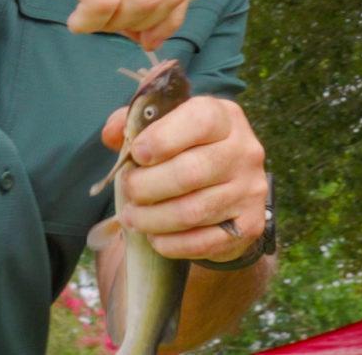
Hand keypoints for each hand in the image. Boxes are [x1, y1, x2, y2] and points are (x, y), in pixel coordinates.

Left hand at [100, 97, 267, 261]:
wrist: (230, 190)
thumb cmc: (189, 151)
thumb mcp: (168, 125)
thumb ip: (136, 122)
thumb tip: (111, 133)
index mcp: (226, 118)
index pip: (200, 121)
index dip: (162, 138)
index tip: (137, 154)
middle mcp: (245, 151)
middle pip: (190, 172)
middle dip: (146, 186)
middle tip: (128, 191)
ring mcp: (250, 190)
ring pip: (192, 211)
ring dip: (151, 218)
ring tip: (132, 217)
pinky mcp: (250, 225)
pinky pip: (202, 242)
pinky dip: (170, 243)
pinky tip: (155, 236)